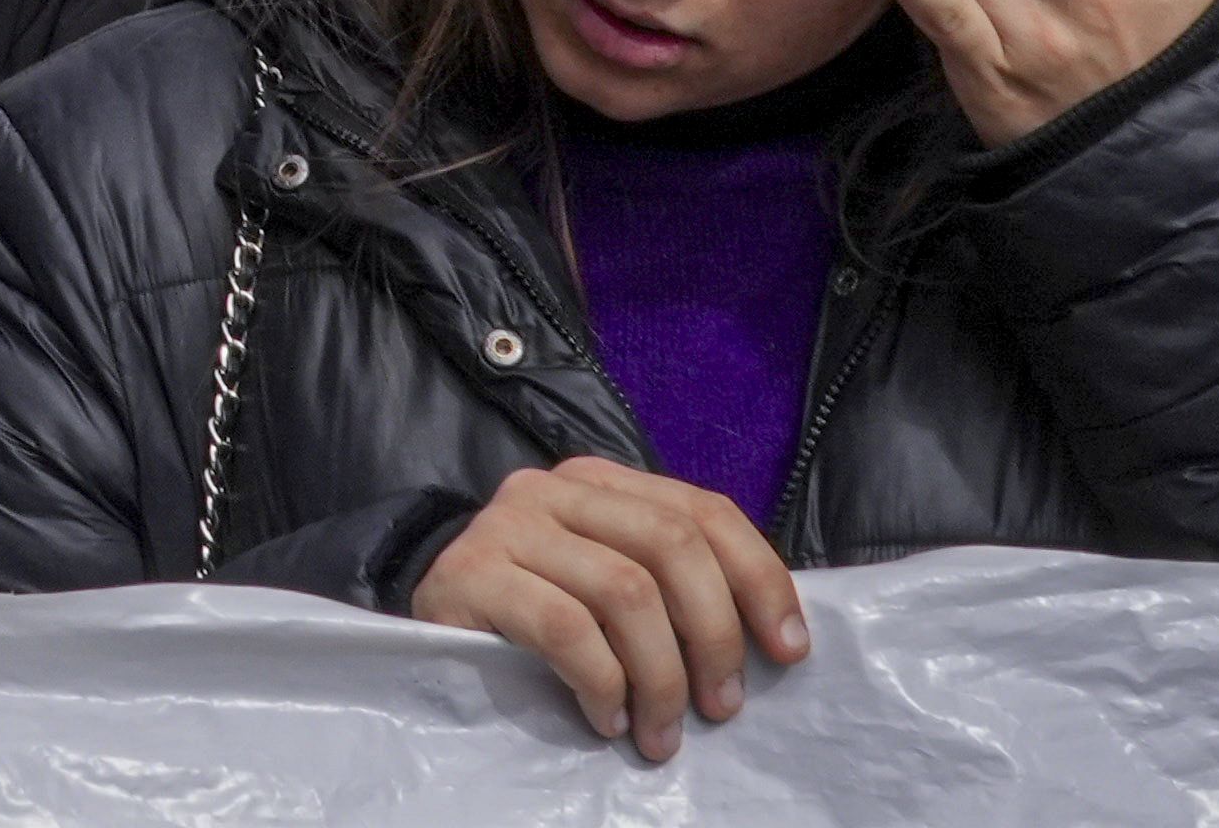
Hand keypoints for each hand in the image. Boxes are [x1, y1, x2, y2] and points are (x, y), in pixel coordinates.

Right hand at [415, 459, 804, 756]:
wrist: (429, 623)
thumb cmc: (538, 616)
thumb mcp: (612, 586)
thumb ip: (673, 587)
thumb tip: (775, 635)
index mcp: (605, 483)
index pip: (703, 511)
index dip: (758, 579)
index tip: (789, 651)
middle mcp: (557, 489)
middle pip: (670, 545)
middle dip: (714, 634)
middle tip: (721, 707)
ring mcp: (509, 524)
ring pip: (625, 591)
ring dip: (661, 677)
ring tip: (662, 734)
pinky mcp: (471, 574)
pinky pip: (566, 629)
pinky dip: (603, 684)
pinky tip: (607, 719)